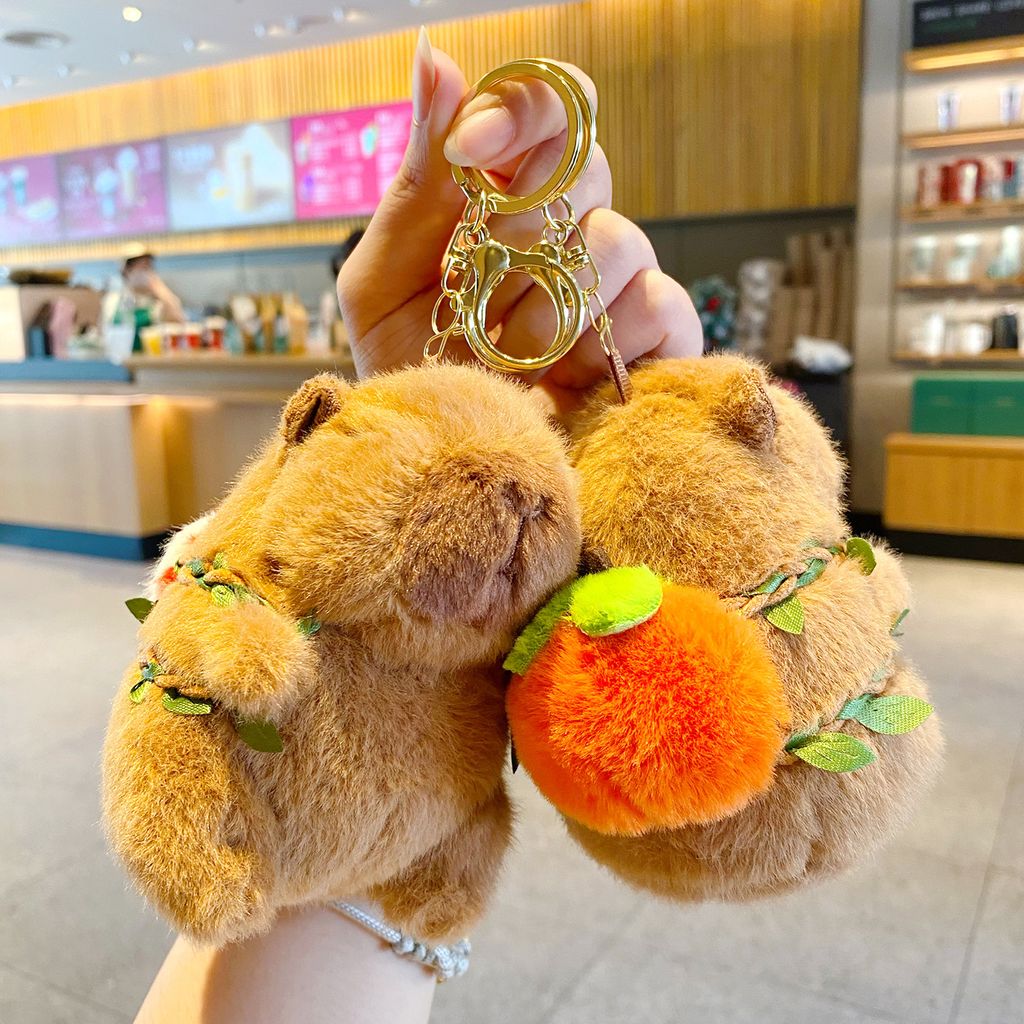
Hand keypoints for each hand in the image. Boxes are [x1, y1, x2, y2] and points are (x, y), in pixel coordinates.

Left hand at [336, 30, 701, 408]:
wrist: (435, 464)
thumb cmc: (406, 372)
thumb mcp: (384, 279)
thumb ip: (418, 178)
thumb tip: (435, 55)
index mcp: (505, 204)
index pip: (548, 111)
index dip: (520, 111)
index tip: (471, 150)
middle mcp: (566, 238)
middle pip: (589, 165)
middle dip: (526, 223)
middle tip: (482, 281)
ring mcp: (612, 295)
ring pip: (623, 238)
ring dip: (553, 300)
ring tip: (511, 353)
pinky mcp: (647, 352)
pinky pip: (664, 306)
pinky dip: (616, 333)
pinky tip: (568, 374)